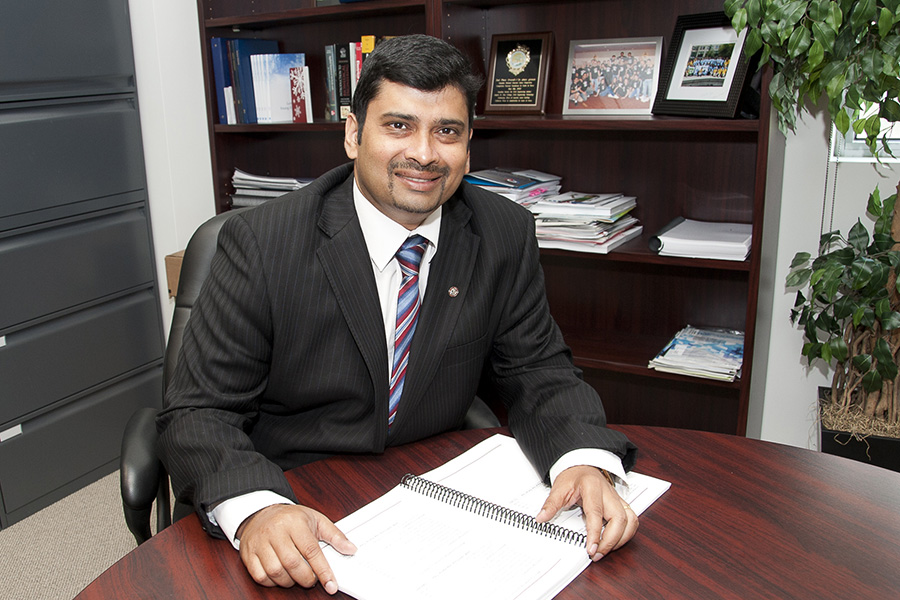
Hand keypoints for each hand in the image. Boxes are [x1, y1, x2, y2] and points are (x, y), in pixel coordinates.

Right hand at [236, 504, 356, 591]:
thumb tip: (350, 549)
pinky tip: (281, 576)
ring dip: (290, 581)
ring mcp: (260, 543)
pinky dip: (272, 582)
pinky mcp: (248, 554)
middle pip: (293, 563)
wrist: (261, 512)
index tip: (331, 584)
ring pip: (276, 572)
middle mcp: (275, 532)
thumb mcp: (315, 520)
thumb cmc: (290, 518)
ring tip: (297, 577)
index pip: (311, 550)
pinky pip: (260, 576)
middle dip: (306, 578)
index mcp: (294, 522)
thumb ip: (335, 535)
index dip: (323, 570)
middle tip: (312, 579)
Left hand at [535, 465, 637, 560]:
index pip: (596, 513)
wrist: (583, 466)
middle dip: (611, 541)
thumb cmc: (573, 476)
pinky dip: (627, 534)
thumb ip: (551, 504)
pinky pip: (632, 520)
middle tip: (597, 553)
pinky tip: (615, 542)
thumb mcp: (559, 488)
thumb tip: (541, 518)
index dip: (595, 533)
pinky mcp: (621, 504)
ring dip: (622, 539)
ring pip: (630, 520)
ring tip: (605, 550)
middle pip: (620, 518)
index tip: (591, 549)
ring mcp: (617, 499)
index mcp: (592, 487)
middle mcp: (609, 493)